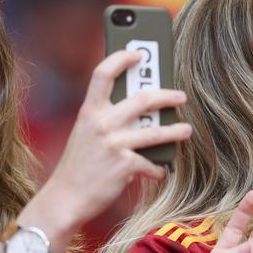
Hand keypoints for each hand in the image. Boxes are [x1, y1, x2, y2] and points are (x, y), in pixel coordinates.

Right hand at [46, 50, 191, 229]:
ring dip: (176, 130)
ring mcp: (114, 144)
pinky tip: (159, 170)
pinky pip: (151, 163)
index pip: (103, 74)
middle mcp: (101, 123)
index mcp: (89, 111)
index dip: (121, 59)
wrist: (65, 198)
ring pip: (156, 131)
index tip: (137, 54)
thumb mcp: (85, 134)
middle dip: (167, 95)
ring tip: (186, 130)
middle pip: (143, 98)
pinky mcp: (125, 165)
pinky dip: (157, 168)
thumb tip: (138, 109)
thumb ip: (105, 119)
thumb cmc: (78, 167)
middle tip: (180, 96)